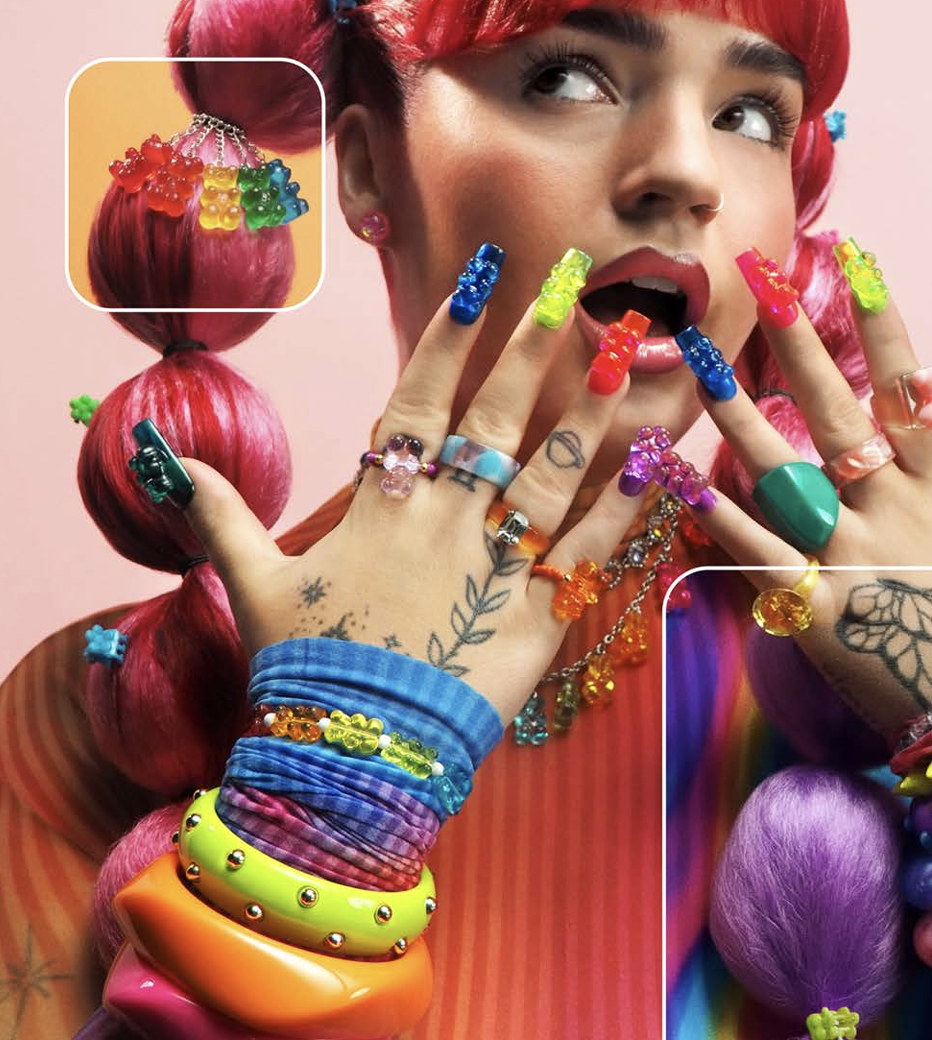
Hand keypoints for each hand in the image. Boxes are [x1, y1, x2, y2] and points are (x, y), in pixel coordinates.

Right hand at [167, 285, 646, 726]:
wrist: (351, 756)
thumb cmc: (303, 668)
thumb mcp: (252, 585)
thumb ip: (221, 517)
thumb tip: (170, 462)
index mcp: (380, 508)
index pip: (417, 403)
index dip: (448, 341)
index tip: (478, 282)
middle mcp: (443, 523)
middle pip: (492, 421)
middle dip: (528, 350)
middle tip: (568, 290)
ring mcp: (493, 568)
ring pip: (548, 474)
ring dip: (587, 413)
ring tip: (623, 357)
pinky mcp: (535, 619)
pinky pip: (585, 553)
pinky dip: (620, 509)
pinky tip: (652, 465)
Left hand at [686, 282, 931, 739]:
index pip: (910, 389)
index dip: (884, 324)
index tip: (860, 263)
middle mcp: (890, 509)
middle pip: (836, 412)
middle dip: (798, 344)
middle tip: (762, 285)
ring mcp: (850, 556)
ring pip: (782, 471)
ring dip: (738, 415)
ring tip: (701, 363)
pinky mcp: (816, 610)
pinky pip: (757, 554)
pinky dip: (717, 516)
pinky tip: (678, 478)